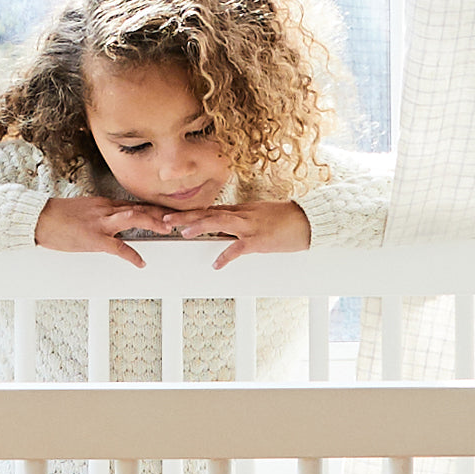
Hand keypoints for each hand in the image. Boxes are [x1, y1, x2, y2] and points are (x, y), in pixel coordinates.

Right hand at [34, 197, 167, 267]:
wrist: (39, 218)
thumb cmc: (57, 217)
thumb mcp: (83, 211)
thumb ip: (100, 214)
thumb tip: (114, 220)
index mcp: (104, 204)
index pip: (135, 204)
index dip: (154, 208)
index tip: (169, 212)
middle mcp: (106, 210)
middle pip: (140, 208)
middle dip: (161, 213)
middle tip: (179, 218)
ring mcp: (101, 223)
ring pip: (134, 218)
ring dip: (153, 222)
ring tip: (168, 229)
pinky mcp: (94, 239)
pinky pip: (117, 247)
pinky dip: (132, 255)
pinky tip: (141, 262)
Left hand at [160, 201, 310, 268]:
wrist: (308, 220)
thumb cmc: (286, 219)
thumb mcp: (261, 216)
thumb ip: (243, 220)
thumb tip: (227, 227)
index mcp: (241, 210)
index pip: (211, 209)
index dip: (190, 212)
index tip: (172, 215)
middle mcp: (242, 215)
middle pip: (209, 212)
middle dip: (186, 216)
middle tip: (166, 220)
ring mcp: (250, 226)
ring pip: (219, 222)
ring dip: (200, 226)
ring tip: (183, 232)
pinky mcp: (259, 240)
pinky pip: (239, 248)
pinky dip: (226, 256)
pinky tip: (216, 265)